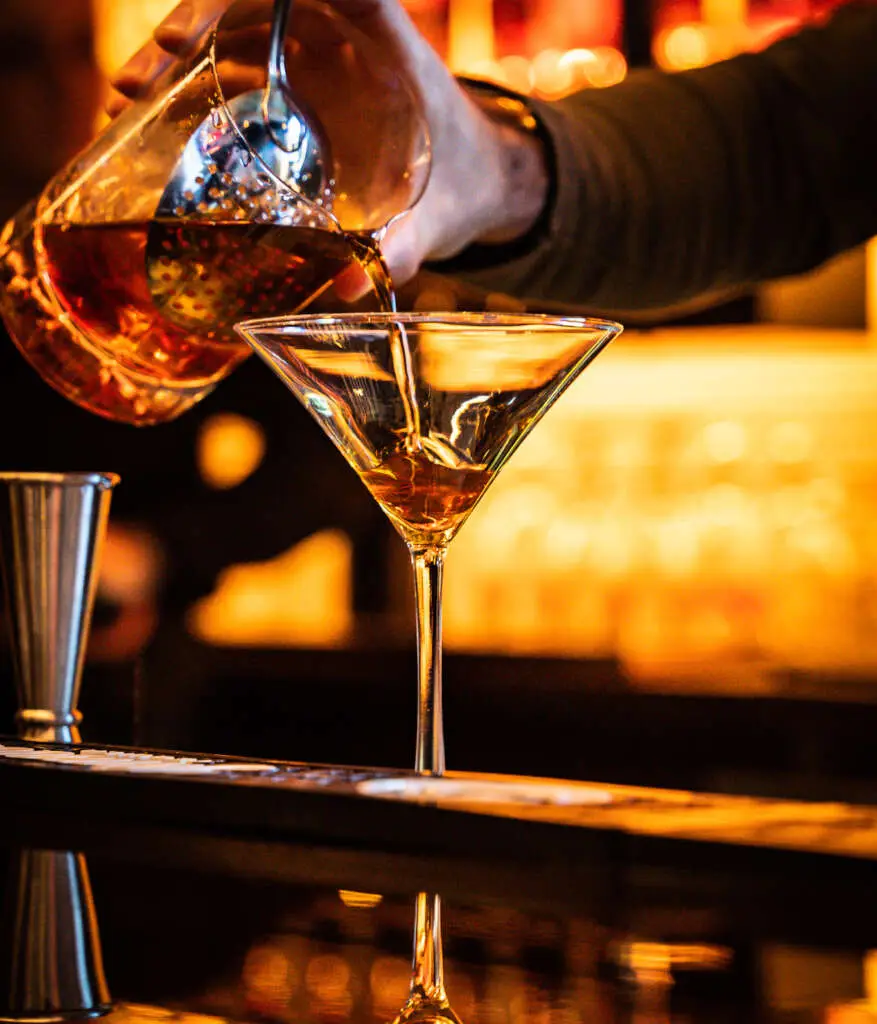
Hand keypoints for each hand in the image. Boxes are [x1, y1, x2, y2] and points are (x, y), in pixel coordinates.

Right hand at [109, 0, 547, 284]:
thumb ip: (405, 244)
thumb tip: (354, 286)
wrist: (478, 182)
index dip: (243, 1)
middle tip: (145, 77)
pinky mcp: (299, 82)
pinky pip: (238, 64)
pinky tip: (155, 119)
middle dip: (193, 28)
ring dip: (180, 57)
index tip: (189, 37)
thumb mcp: (439, 214)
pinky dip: (196, 85)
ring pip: (234, 28)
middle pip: (253, 2)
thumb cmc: (463, 185)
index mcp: (383, 34)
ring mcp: (315, 52)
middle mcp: (342, 31)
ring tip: (131, 100)